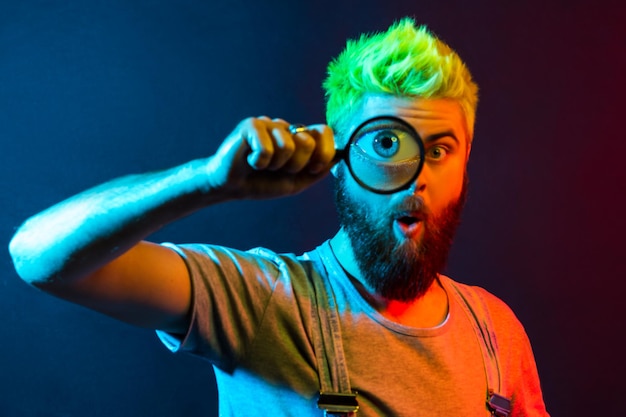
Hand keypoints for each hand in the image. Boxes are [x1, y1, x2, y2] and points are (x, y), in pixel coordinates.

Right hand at [205, 116, 335, 198]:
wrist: (232, 187)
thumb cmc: (263, 183)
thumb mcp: (297, 182)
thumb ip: (318, 170)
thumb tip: (339, 157)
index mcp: (299, 138)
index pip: (324, 132)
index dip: (324, 152)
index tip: (314, 168)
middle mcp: (286, 127)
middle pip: (308, 142)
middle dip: (296, 165)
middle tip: (279, 169)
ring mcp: (269, 124)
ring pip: (287, 146)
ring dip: (275, 165)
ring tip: (263, 166)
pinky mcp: (251, 125)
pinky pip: (267, 147)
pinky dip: (260, 162)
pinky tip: (251, 161)